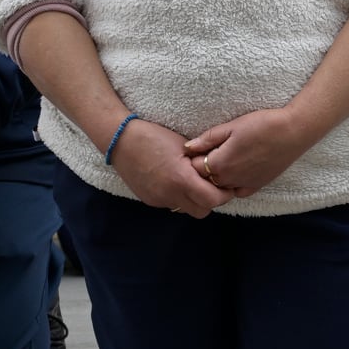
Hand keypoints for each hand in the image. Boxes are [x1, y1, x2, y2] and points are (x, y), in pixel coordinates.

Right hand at [108, 117, 230, 216]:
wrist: (121, 140)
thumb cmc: (155, 136)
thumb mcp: (184, 146)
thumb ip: (201, 163)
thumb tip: (217, 172)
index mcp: (181, 179)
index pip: (212, 200)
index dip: (224, 194)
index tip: (227, 185)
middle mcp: (169, 194)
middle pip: (202, 211)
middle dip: (212, 201)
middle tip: (214, 185)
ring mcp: (158, 200)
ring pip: (186, 209)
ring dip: (195, 201)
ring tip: (194, 182)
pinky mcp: (149, 200)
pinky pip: (172, 204)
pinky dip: (179, 197)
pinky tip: (176, 181)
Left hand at [182, 107, 316, 198]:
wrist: (293, 132)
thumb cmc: (262, 125)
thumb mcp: (232, 127)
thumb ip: (208, 139)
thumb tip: (188, 147)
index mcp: (219, 163)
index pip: (194, 167)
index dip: (193, 157)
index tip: (198, 148)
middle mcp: (229, 179)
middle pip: (205, 180)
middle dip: (203, 169)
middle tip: (211, 152)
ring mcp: (243, 184)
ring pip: (220, 187)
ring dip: (217, 177)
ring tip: (225, 160)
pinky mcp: (257, 185)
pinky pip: (238, 192)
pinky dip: (233, 184)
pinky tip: (237, 171)